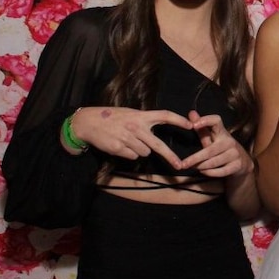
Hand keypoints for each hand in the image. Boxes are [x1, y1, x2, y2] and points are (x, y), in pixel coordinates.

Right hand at [72, 106, 190, 169]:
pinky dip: (130, 153)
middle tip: (180, 165)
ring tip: (128, 140)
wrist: (89, 123)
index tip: (190, 125)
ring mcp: (127, 139)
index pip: (164, 115)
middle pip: (158, 145)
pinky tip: (121, 145)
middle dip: (170, 156)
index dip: (178, 120)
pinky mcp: (119, 149)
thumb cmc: (112, 117)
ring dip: (140, 150)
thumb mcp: (130, 114)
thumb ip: (144, 121)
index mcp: (141, 116)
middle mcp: (136, 127)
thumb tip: (158, 131)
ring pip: (145, 153)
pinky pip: (133, 156)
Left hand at [181, 111, 254, 177]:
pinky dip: (210, 173)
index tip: (193, 125)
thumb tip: (191, 112)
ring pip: (214, 162)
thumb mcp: (212, 138)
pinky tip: (203, 172)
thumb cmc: (221, 149)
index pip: (216, 121)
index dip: (206, 121)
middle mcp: (229, 141)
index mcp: (222, 132)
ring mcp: (235, 154)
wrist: (242, 163)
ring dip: (201, 166)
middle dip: (195, 158)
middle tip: (183, 164)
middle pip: (210, 150)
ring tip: (192, 168)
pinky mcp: (238, 165)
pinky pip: (221, 171)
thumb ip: (201, 128)